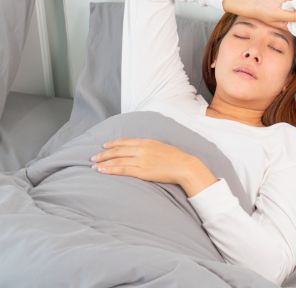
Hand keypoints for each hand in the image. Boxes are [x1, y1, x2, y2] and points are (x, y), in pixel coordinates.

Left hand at [91, 138, 217, 196]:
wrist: (185, 166)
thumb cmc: (176, 158)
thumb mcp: (162, 147)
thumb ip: (150, 147)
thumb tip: (140, 150)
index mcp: (147, 142)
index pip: (125, 141)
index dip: (113, 143)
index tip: (104, 146)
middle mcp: (142, 149)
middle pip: (118, 150)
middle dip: (104, 154)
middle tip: (94, 157)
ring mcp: (141, 160)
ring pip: (117, 160)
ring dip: (104, 162)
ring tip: (94, 165)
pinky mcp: (142, 171)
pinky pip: (122, 169)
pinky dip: (110, 169)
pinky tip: (102, 170)